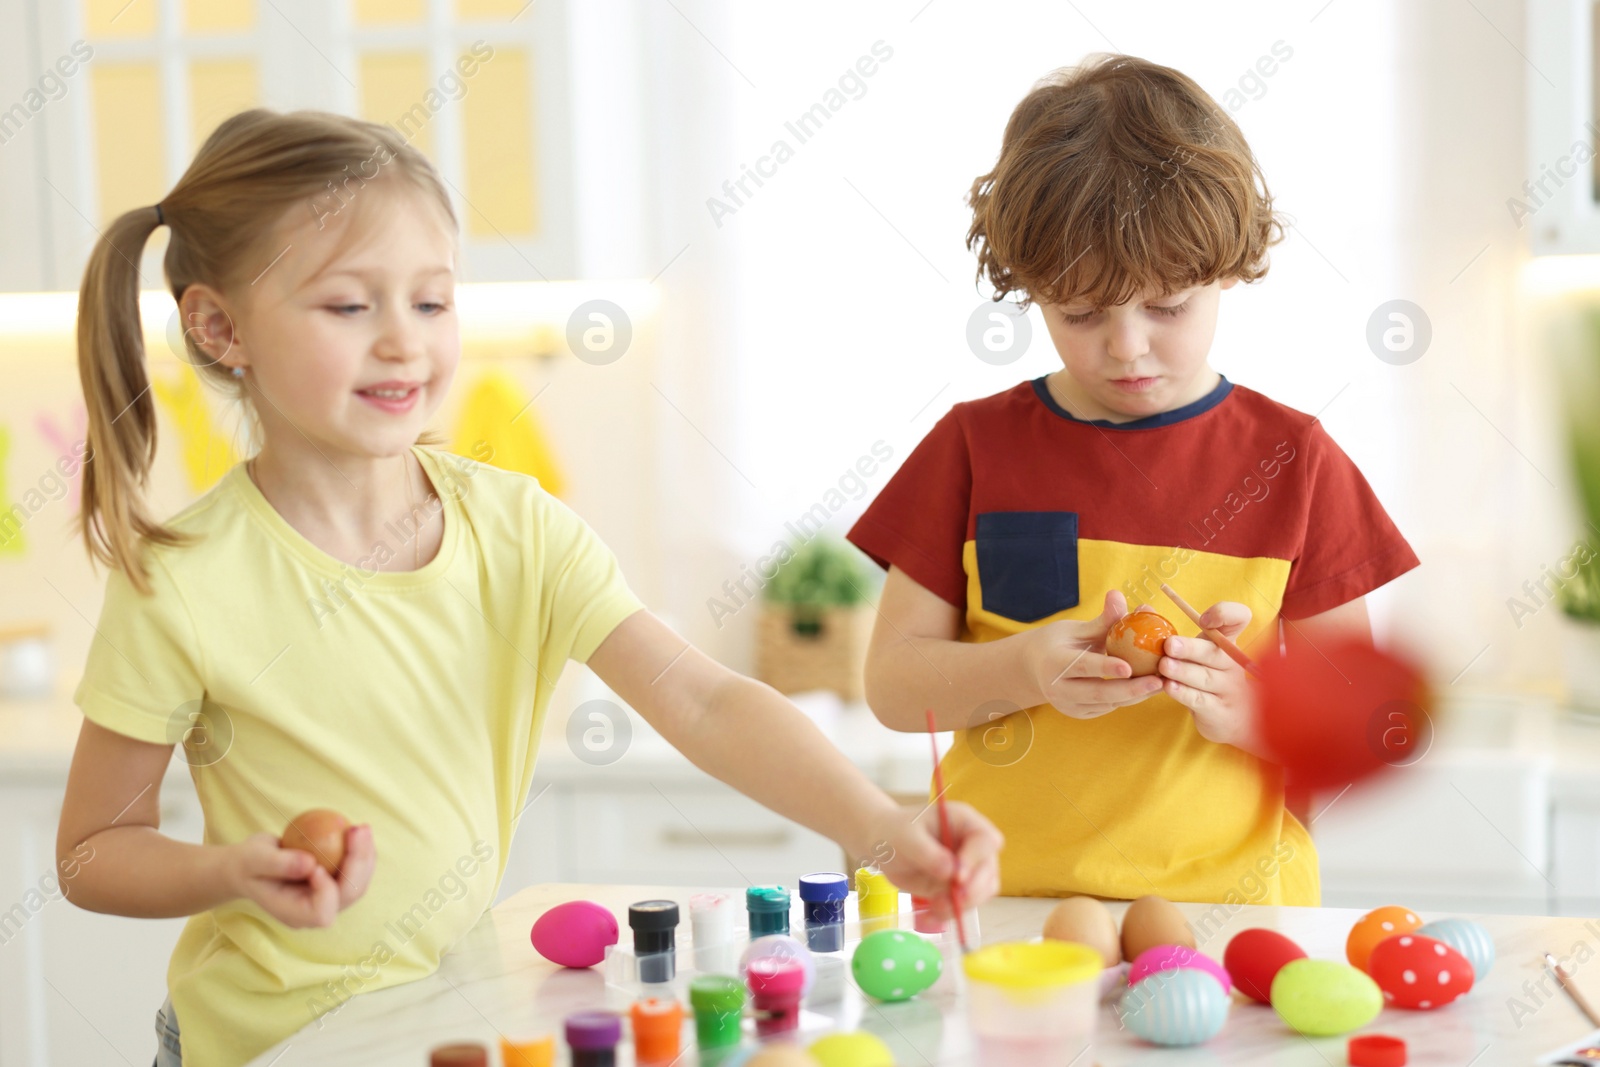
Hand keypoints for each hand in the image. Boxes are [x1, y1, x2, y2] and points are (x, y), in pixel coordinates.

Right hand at [229, 824, 375, 928]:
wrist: (249, 865)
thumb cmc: (247, 863)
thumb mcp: (254, 859)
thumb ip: (278, 864)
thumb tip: (310, 864)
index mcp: (294, 914)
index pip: (321, 913)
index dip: (327, 890)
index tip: (315, 863)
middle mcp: (315, 911)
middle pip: (347, 896)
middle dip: (358, 863)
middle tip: (357, 830)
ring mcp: (327, 898)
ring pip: (358, 883)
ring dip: (365, 855)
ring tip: (362, 827)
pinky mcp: (334, 883)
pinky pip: (356, 871)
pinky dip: (360, 851)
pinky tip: (359, 829)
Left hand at [863, 802, 1002, 921]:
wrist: (886, 847)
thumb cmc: (896, 833)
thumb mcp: (906, 838)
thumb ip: (927, 853)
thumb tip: (951, 872)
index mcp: (964, 822)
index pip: (986, 840)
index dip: (976, 859)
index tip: (957, 877)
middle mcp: (973, 844)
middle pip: (988, 870)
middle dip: (972, 890)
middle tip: (946, 902)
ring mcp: (970, 867)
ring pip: (982, 891)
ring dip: (962, 905)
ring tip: (935, 908)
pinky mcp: (960, 887)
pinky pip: (966, 904)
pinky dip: (951, 913)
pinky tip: (931, 915)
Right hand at [1027, 590, 1163, 719]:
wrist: (1035, 668)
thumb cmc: (1058, 642)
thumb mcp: (1075, 629)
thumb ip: (1102, 619)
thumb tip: (1118, 594)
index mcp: (1054, 664)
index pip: (1083, 667)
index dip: (1105, 668)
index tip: (1129, 667)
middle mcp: (1059, 690)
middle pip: (1098, 693)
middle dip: (1131, 689)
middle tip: (1159, 681)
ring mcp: (1069, 706)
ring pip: (1108, 703)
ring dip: (1137, 695)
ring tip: (1163, 684)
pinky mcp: (1080, 714)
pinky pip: (1108, 707)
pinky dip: (1130, 699)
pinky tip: (1149, 689)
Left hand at [1158, 601, 1258, 748]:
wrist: (1225, 717)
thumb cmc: (1203, 675)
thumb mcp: (1196, 653)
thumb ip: (1175, 633)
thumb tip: (1144, 608)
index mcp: (1226, 642)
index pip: (1238, 618)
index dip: (1226, 614)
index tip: (1204, 620)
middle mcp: (1231, 663)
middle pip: (1215, 652)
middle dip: (1191, 648)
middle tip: (1169, 645)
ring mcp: (1228, 688)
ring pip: (1205, 678)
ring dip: (1183, 671)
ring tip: (1164, 666)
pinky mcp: (1220, 710)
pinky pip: (1200, 700)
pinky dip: (1184, 693)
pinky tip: (1168, 687)